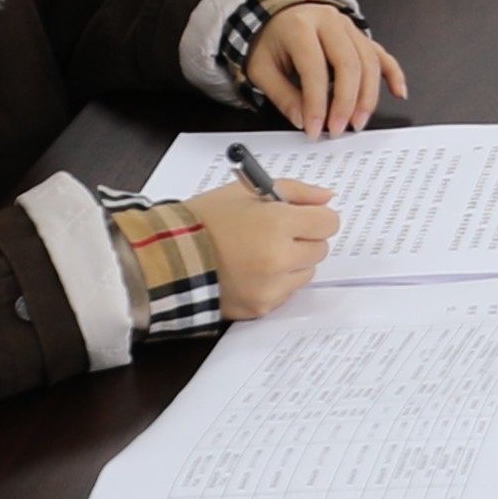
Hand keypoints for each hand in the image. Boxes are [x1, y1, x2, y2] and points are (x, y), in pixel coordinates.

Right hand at [189, 179, 337, 318]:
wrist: (169, 257)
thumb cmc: (205, 220)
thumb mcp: (247, 191)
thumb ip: (295, 191)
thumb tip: (327, 198)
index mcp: (278, 223)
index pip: (328, 222)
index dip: (314, 217)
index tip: (301, 216)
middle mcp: (279, 258)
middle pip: (320, 248)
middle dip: (304, 238)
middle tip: (275, 233)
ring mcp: (271, 286)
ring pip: (306, 272)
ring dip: (292, 262)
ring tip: (259, 252)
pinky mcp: (261, 306)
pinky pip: (286, 292)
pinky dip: (276, 283)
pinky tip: (251, 271)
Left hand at [243, 0, 407, 135]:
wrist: (276, 15)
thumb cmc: (268, 40)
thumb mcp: (261, 69)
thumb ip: (282, 95)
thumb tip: (303, 119)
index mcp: (300, 27)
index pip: (315, 69)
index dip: (316, 104)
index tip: (314, 129)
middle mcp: (329, 21)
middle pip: (349, 64)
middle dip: (347, 102)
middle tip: (340, 129)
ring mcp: (348, 26)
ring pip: (369, 61)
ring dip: (368, 96)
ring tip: (358, 121)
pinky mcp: (359, 35)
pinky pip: (381, 54)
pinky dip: (393, 74)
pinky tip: (398, 92)